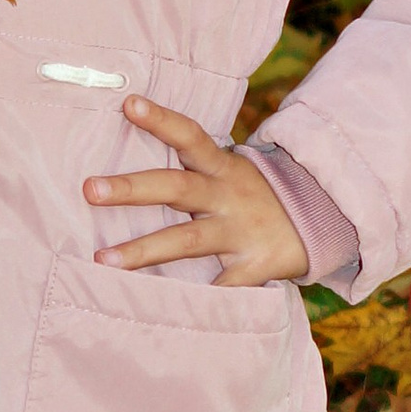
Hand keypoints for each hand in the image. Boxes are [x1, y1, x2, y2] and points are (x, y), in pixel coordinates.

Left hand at [84, 96, 307, 288]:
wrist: (320, 223)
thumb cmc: (252, 195)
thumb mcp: (230, 170)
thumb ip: (191, 162)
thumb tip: (134, 133)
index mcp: (222, 167)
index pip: (190, 135)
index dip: (162, 119)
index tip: (129, 104)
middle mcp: (227, 196)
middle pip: (177, 188)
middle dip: (133, 189)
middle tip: (90, 190)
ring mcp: (239, 232)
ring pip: (186, 240)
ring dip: (143, 250)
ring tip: (102, 259)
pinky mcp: (252, 267)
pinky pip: (219, 286)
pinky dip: (194, 299)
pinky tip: (155, 307)